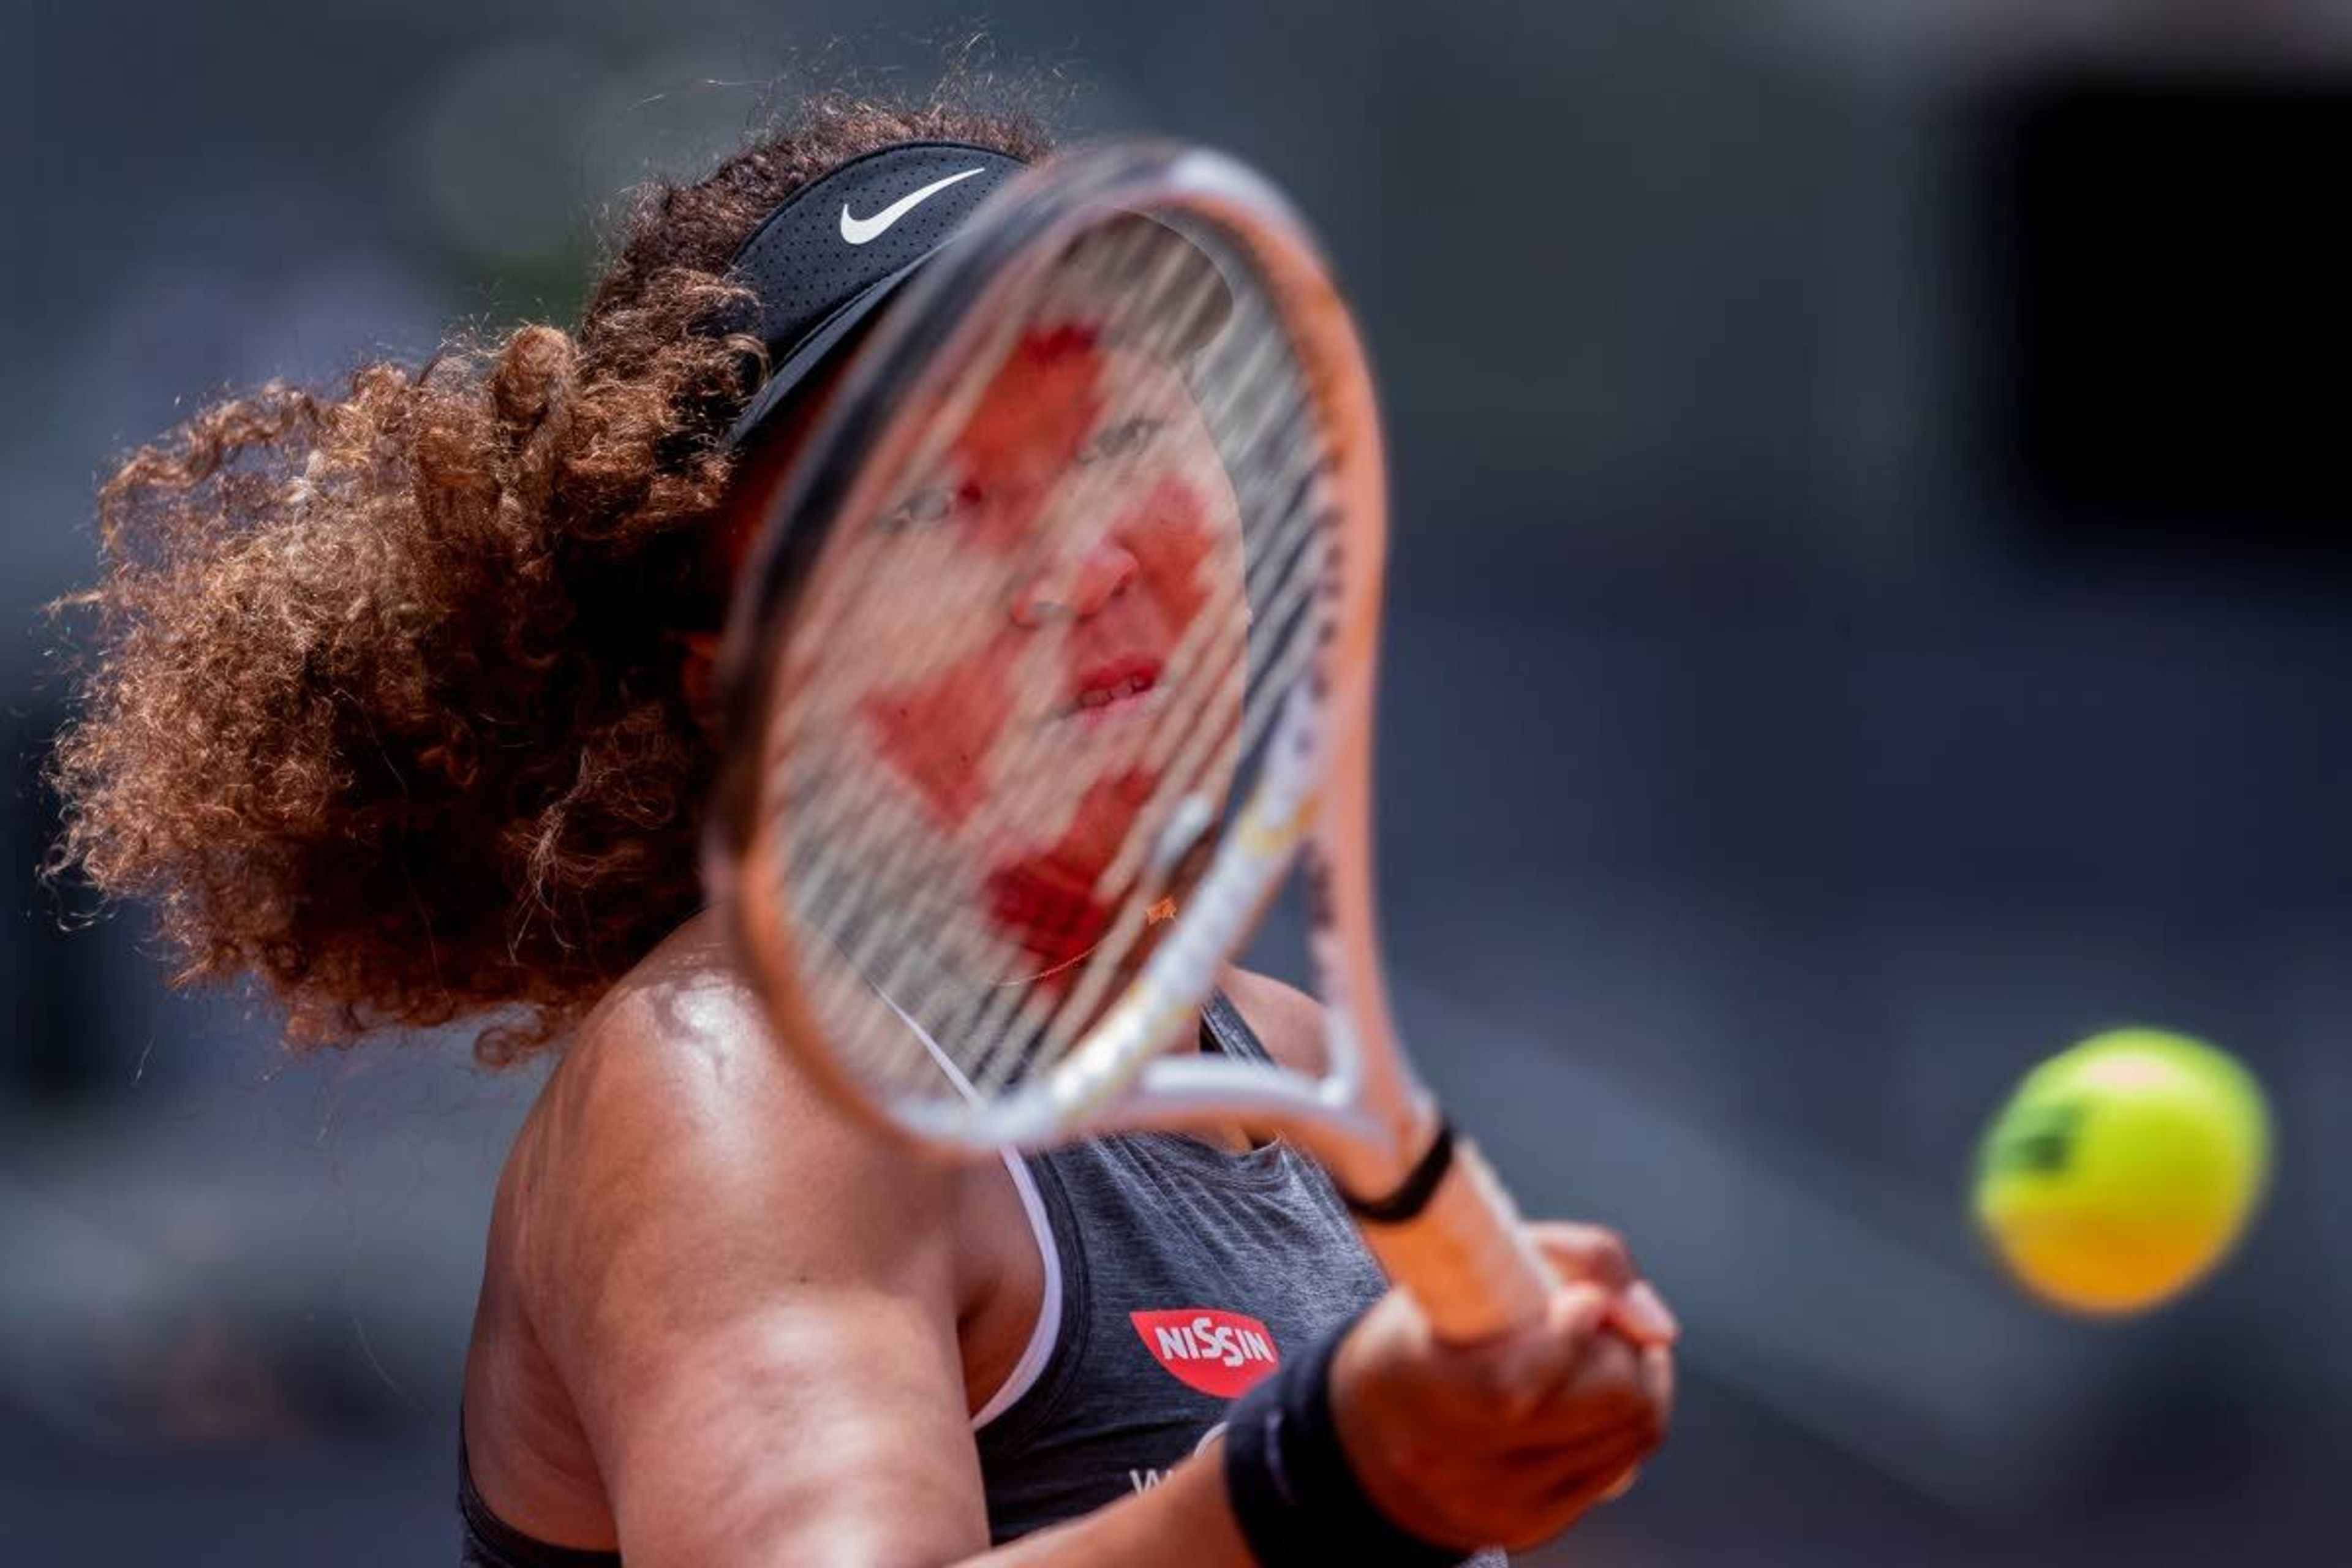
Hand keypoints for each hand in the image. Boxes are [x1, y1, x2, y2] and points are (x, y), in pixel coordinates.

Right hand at [1328, 1223, 1676, 1553]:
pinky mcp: (1528, 1526)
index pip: (1515, 1384)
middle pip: (1608, 1399)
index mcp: (1422, 1380)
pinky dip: (1625, 1423)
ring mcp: (1494, 1499)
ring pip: (1631, 1432)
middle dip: (1622, 1346)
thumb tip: (1653, 1321)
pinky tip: (1594, 1397)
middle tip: (1601, 1320)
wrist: (1365, 1437)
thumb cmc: (1422, 1339)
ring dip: (1636, 1380)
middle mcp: (1454, 1455)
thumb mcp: (1464, 1270)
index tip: (1583, 1301)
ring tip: (1600, 1351)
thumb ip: (1572, 1259)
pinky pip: (1623, 1467)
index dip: (1569, 1336)